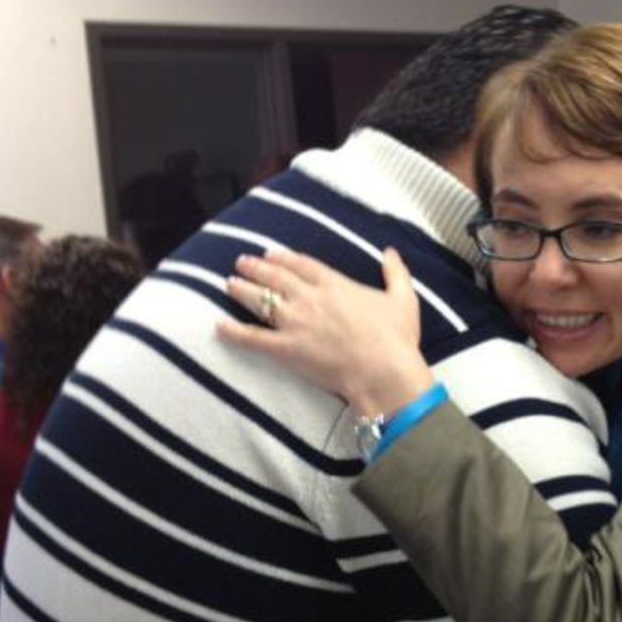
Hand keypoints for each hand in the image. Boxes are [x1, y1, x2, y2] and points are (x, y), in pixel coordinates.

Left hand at [219, 247, 434, 415]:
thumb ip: (396, 272)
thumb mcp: (403, 299)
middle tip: (241, 261)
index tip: (271, 253)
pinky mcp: (287, 349)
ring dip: (243, 290)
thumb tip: (390, 251)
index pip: (303, 264)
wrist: (383, 370)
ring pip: (261, 300)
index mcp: (336, 285)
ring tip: (229, 283)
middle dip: (257, 267)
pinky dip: (234, 331)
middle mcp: (311, 298)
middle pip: (276, 277)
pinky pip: (254, 337)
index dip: (284, 257)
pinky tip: (218, 325)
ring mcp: (296, 323)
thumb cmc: (397, 338)